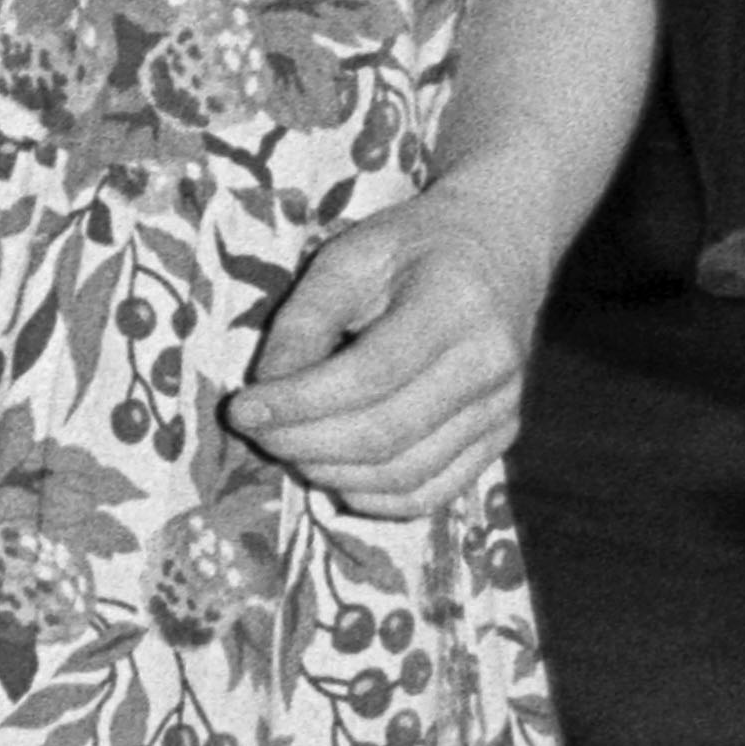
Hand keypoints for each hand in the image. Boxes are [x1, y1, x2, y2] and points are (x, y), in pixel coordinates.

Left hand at [231, 196, 539, 511]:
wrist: (502, 245)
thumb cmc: (414, 246)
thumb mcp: (350, 257)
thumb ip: (304, 322)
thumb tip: (265, 395)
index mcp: (455, 301)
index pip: (369, 375)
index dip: (298, 403)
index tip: (242, 409)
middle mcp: (489, 361)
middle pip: (385, 434)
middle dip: (304, 444)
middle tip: (257, 432)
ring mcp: (502, 406)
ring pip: (405, 474)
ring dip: (331, 474)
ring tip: (289, 447)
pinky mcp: (501, 436)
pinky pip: (434, 493)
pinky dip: (374, 500)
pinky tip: (335, 476)